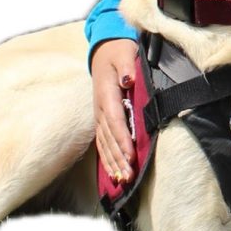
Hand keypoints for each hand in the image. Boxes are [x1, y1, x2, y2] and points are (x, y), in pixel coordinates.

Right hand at [92, 37, 139, 182]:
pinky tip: (113, 173)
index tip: (131, 155)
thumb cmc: (119, 52)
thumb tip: (128, 79)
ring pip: (104, 143)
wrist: (104, 50)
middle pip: (109, 137)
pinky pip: (102, 142)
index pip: (115, 120)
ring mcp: (99, 115)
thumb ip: (127, 66)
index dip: (123, 139)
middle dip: (119, 158)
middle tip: (129, 176)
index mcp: (107, 93)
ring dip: (113, 162)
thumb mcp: (125, 52)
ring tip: (123, 179)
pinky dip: (107, 158)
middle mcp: (100, 108)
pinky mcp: (101, 119)